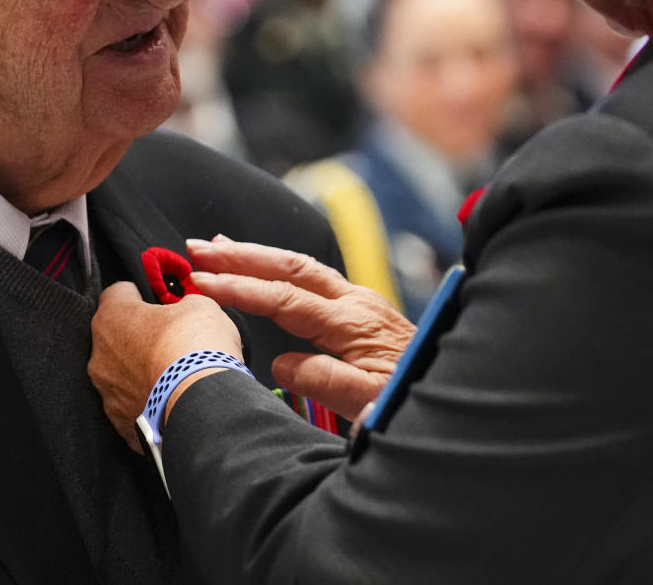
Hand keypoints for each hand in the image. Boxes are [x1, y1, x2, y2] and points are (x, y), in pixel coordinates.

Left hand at [88, 282, 242, 450]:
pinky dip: (148, 401)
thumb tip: (184, 310)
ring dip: (142, 371)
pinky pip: (132, 405)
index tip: (155, 299)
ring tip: (173, 373)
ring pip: (122, 374)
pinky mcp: (121, 423)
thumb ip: (183, 303)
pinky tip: (171, 398)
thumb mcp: (199, 305)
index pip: (116, 293)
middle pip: (116, 337)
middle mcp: (100, 355)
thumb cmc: (195, 347)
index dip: (138, 293)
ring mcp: (108, 393)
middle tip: (170, 338)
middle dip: (140, 336)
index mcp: (112, 317)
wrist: (203, 404)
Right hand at [187, 237, 416, 419]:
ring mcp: (360, 303)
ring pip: (301, 267)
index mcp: (353, 323)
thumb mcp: (371, 405)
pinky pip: (313, 279)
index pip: (284, 297)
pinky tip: (264, 269)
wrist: (456, 398)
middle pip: (290, 267)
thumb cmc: (412, 404)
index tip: (201, 283)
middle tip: (196, 249)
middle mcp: (356, 303)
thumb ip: (326, 382)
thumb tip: (282, 364)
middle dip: (240, 256)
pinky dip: (280, 268)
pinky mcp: (363, 311)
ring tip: (218, 247)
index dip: (239, 288)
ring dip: (258, 256)